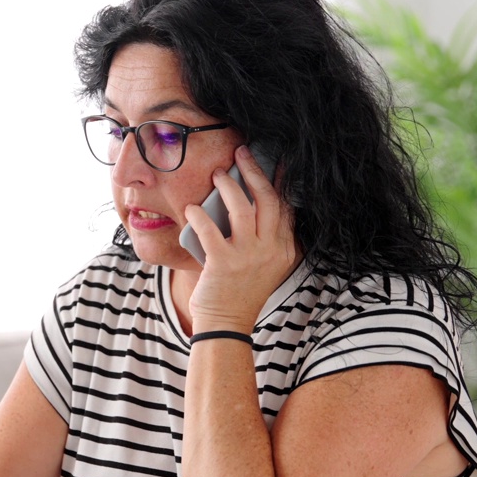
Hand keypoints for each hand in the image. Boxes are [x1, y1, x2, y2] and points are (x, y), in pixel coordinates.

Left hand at [183, 145, 298, 332]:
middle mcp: (270, 250)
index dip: (279, 178)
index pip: (285, 206)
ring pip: (243, 208)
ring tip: (218, 174)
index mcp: (284, 250)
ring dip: (228, 186)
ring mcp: (248, 257)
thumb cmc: (240, 292)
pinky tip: (191, 207)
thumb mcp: (264, 264)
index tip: (273, 158)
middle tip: (241, 152)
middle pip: (268, 199)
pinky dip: (199, 215)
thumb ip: (265, 238)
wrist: (225, 325)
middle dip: (254, 170)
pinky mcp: (223, 264)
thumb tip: (250, 201)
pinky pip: (210, 229)